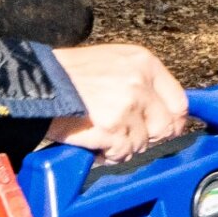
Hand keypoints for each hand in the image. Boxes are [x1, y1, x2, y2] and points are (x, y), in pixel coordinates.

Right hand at [45, 44, 188, 161]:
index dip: (172, 121)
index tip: (164, 130)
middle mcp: (140, 83)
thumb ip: (141, 82)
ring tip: (100, 133)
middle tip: (124, 135)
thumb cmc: (68, 74)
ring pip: (142, 144)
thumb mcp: (113, 63)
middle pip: (166, 127)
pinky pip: (122, 153)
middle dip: (146, 137)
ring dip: (122, 146)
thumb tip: (161, 111)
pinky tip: (94, 141)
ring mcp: (127, 106)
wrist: (37, 82)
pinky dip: (107, 154)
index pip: (179, 101)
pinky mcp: (112, 128)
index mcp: (144, 63)